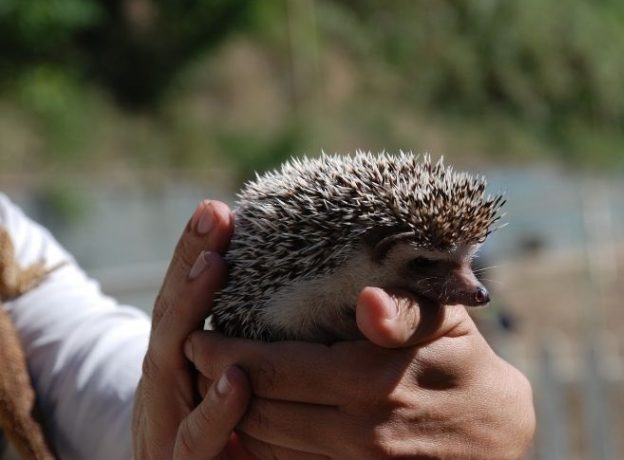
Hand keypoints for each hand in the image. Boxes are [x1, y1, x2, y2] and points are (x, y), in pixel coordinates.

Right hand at [132, 200, 252, 458]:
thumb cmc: (209, 431)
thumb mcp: (223, 379)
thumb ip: (246, 342)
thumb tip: (274, 278)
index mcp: (178, 358)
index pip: (183, 298)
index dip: (194, 253)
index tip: (217, 208)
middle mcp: (164, 382)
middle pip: (171, 317)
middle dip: (190, 264)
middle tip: (213, 218)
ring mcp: (165, 420)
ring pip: (170, 366)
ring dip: (188, 313)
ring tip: (212, 266)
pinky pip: (195, 440)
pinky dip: (213, 412)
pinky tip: (235, 381)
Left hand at [186, 288, 535, 458]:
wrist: (498, 436)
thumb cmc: (466, 363)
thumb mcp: (447, 323)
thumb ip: (405, 311)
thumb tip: (366, 302)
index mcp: (371, 379)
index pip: (270, 368)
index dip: (224, 351)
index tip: (200, 333)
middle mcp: (358, 429)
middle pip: (259, 409)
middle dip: (218, 383)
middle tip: (198, 356)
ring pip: (268, 444)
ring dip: (236, 416)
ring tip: (218, 386)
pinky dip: (265, 447)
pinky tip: (255, 421)